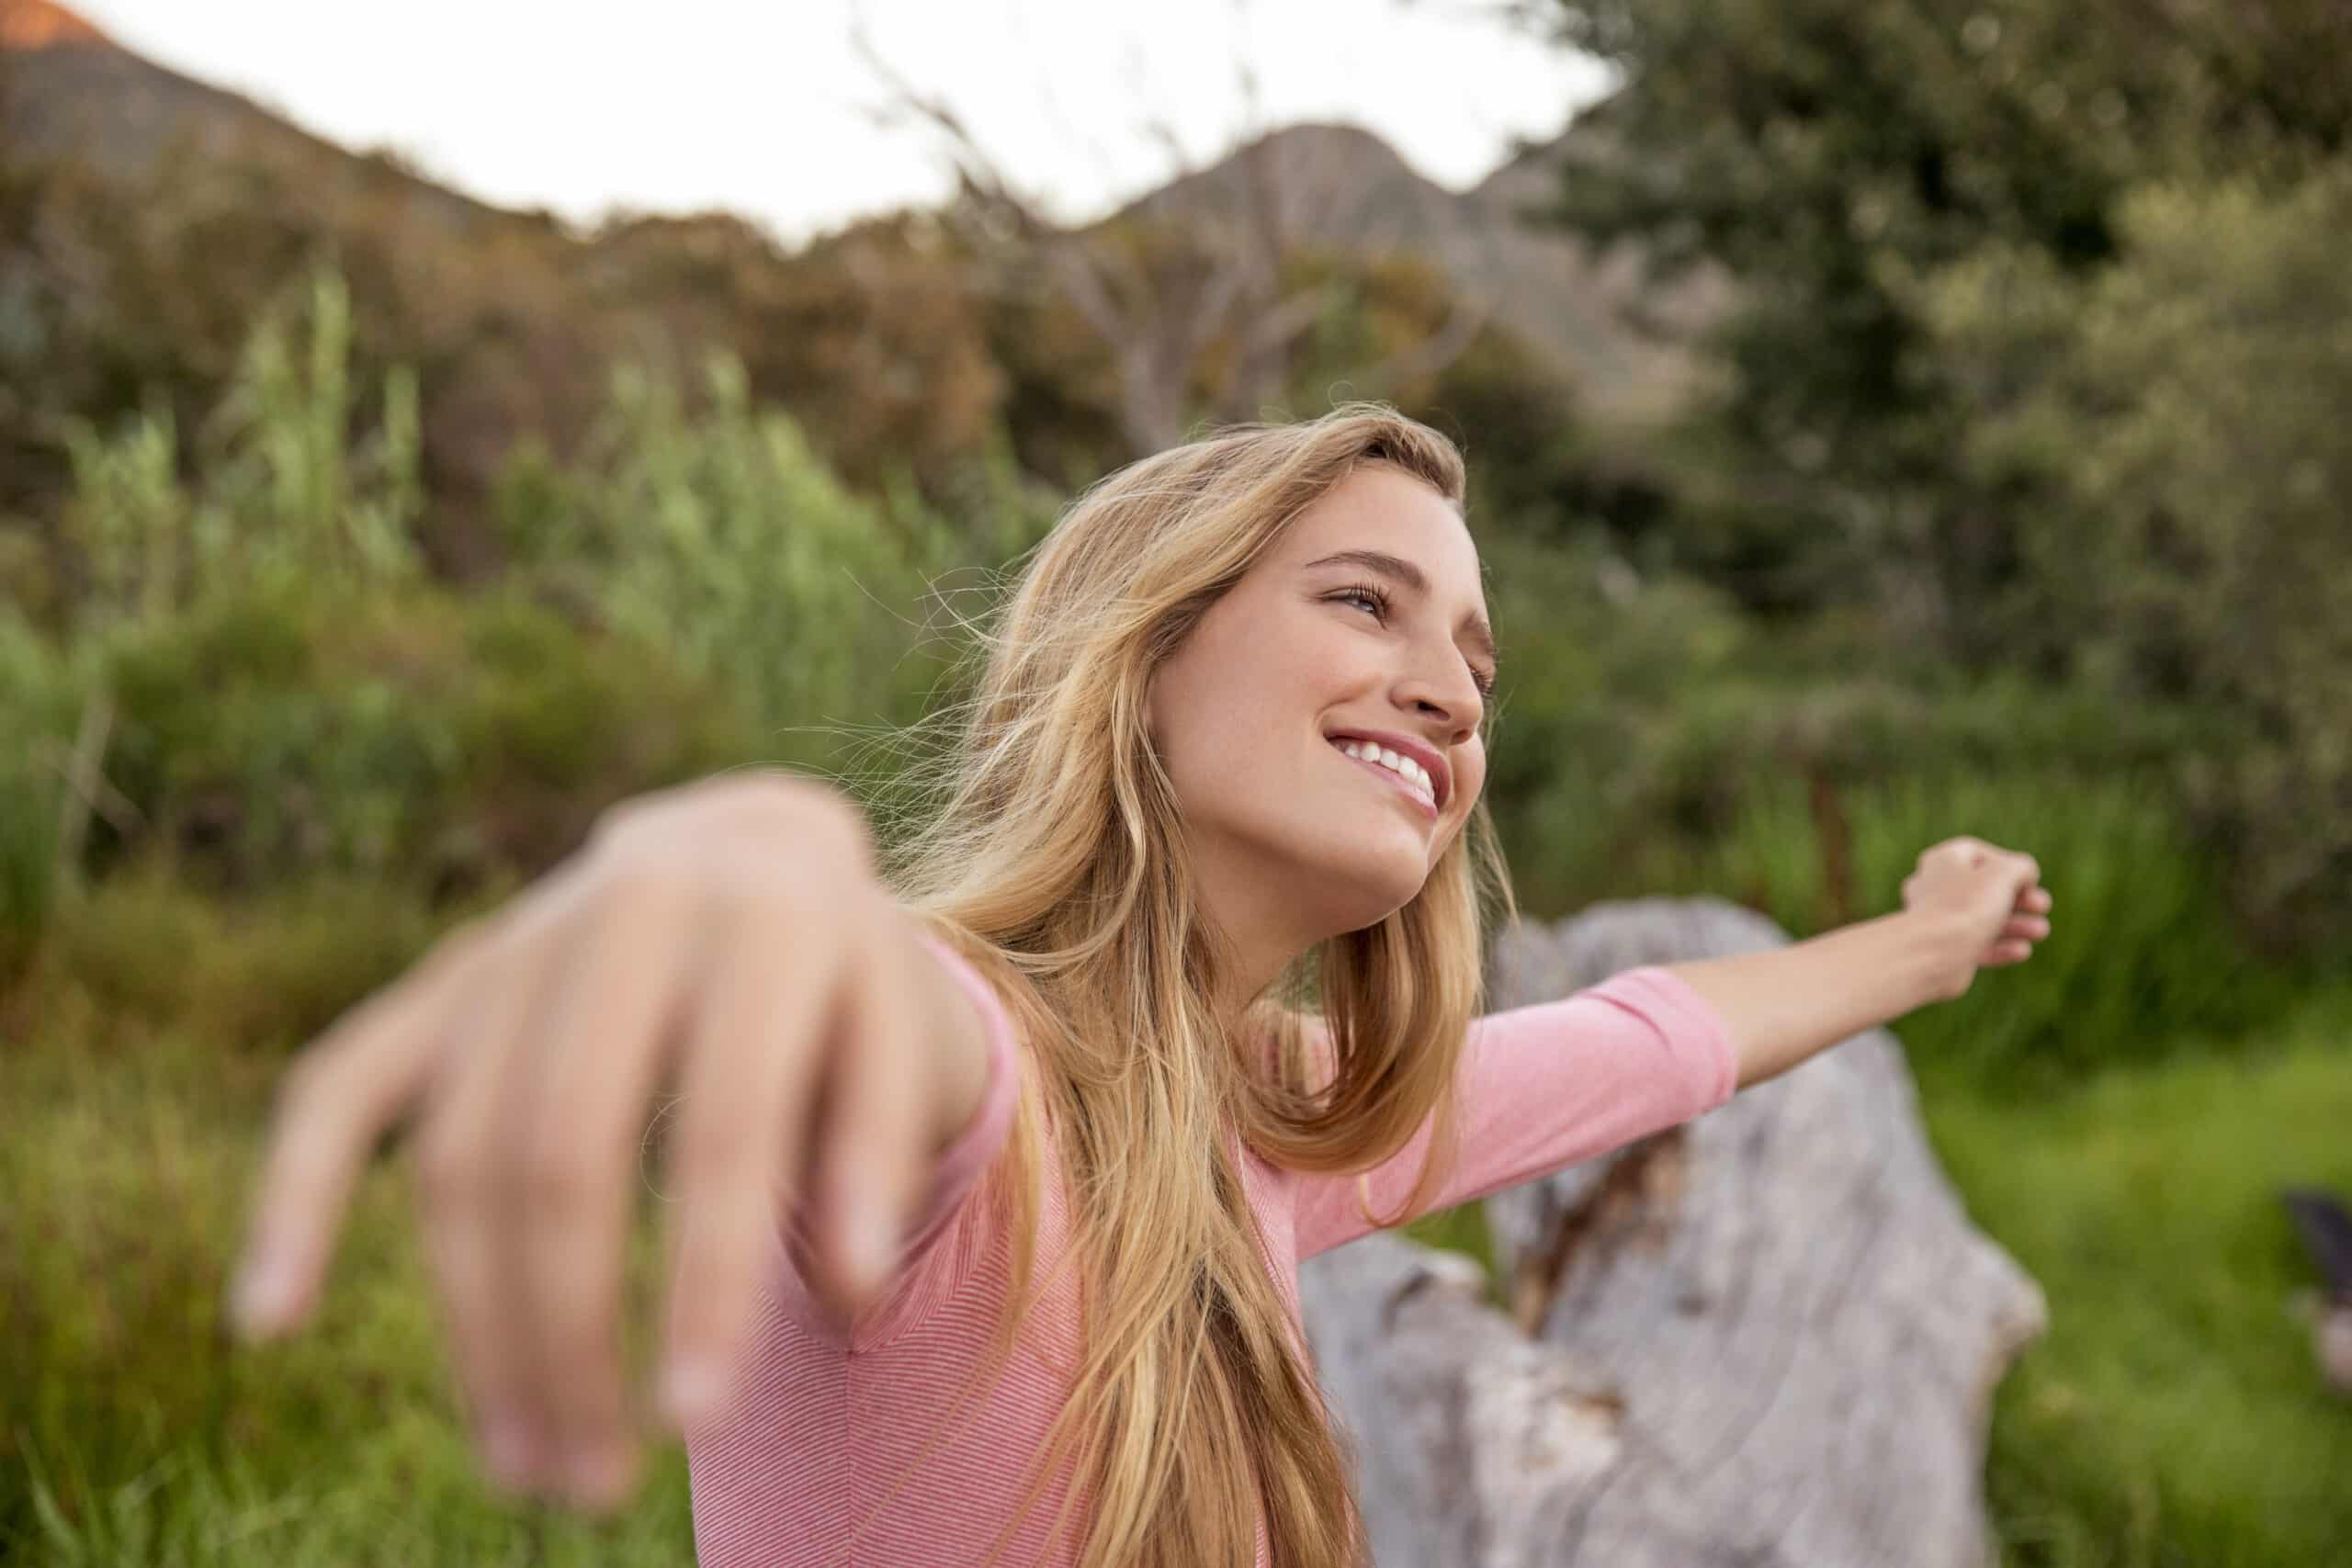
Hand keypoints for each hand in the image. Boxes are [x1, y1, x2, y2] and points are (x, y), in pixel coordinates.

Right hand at [225, 773, 959, 1511]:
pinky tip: (267, 1318)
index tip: (699, 1420)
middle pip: (565, 1154)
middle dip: (568, 1334)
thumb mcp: (897, 1044)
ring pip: (461, 1155)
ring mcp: (513, 945)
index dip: (709, 1277)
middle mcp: (624, 916)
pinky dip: (294, 1196)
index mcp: (762, 925)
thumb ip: (879, 1161)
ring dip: (477, 1326)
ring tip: (527, 1464)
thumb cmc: (839, 987)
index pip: (724, 1125)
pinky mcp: (439, 982)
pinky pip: (340, 1086)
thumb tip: (852, 1295)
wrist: (754, 849)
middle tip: (592, 1488)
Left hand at [1900, 835, 2053, 998]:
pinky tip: (2022, 951)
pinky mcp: (1943, 951)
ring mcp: (1937, 921)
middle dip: (2019, 898)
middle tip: (2043, 906)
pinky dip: (2001, 948)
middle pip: (1984, 889)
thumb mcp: (2002, 874)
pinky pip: (1975, 946)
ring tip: (2040, 931)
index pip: (1978, 855)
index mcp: (1941, 862)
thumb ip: (2020, 867)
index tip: (2028, 878)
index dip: (2007, 864)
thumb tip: (2025, 874)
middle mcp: (1934, 888)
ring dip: (2017, 925)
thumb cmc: (1965, 906)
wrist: (1931, 954)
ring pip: (1982, 919)